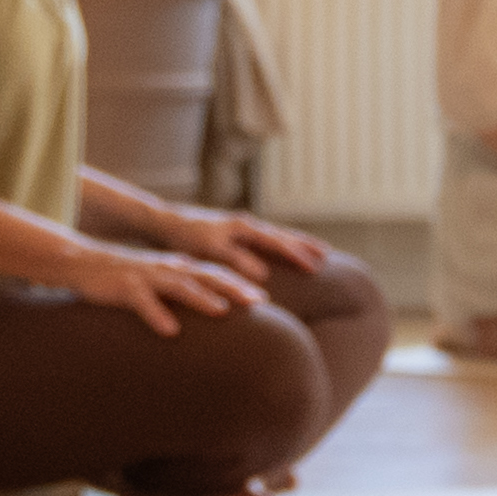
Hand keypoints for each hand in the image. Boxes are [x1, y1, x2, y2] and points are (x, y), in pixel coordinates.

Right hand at [52, 239, 265, 336]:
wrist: (84, 263)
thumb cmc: (127, 278)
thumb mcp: (159, 281)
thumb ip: (183, 290)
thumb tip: (211, 308)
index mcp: (178, 268)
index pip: (215, 273)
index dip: (239, 284)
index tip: (264, 298)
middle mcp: (168, 269)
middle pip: (206, 276)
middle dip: (233, 288)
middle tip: (258, 301)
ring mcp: (147, 277)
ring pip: (179, 286)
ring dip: (201, 298)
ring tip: (221, 311)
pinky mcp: (125, 288)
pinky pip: (143, 303)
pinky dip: (157, 315)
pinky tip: (170, 330)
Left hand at [186, 210, 336, 286]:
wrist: (168, 221)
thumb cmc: (187, 238)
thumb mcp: (210, 250)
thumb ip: (235, 260)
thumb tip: (263, 274)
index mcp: (244, 227)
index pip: (278, 242)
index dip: (297, 255)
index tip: (316, 268)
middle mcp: (248, 223)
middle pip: (284, 235)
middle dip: (305, 246)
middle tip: (328, 258)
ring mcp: (245, 225)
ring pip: (278, 234)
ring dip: (298, 243)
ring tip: (320, 252)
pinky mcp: (239, 230)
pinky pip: (269, 236)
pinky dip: (284, 242)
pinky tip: (290, 250)